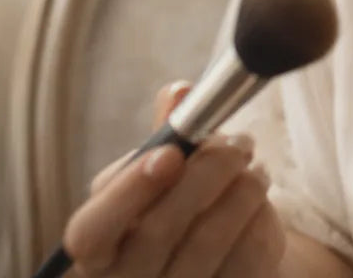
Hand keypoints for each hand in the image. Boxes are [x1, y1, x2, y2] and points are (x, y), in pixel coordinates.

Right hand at [63, 81, 285, 276]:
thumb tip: (180, 92)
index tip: (172, 153)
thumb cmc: (176, 204)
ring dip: (242, 191)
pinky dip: (261, 218)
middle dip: (205, 174)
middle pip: (157, 232)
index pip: (90, 232)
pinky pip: (248, 259)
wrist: (217, 254)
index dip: (129, 191)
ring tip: (256, 166)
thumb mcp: (162, 169)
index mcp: (97, 247)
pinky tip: (261, 199)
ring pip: (208, 242)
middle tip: (238, 143)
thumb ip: (168, 132)